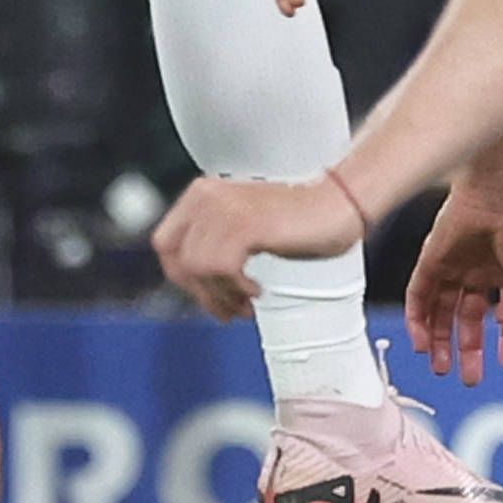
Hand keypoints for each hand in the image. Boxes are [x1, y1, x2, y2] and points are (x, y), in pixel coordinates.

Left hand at [153, 174, 363, 318]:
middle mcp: (207, 196)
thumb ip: (215, 239)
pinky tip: (257, 291)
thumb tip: (191, 282)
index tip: (207, 294)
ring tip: (246, 303)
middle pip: (179, 262)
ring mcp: (225, 208)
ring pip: (198, 269)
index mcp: (202, 193)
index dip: (182, 278)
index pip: (165, 245)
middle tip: (228, 309)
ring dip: (222, 296)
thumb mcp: (244, 225)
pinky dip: (236, 289)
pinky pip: (221, 269)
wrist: (337, 203)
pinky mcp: (246, 224)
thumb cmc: (297, 219)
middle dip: (202, 293)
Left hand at [404, 184, 502, 383]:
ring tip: (442, 369)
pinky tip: (422, 343)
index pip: (502, 316)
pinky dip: (418, 320)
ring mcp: (451, 268)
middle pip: (466, 320)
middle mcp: (475, 273)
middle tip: (469, 378)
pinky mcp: (430, 261)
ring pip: (440, 312)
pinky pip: (418, 296)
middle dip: (468, 351)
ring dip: (438, 342)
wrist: (497, 196)